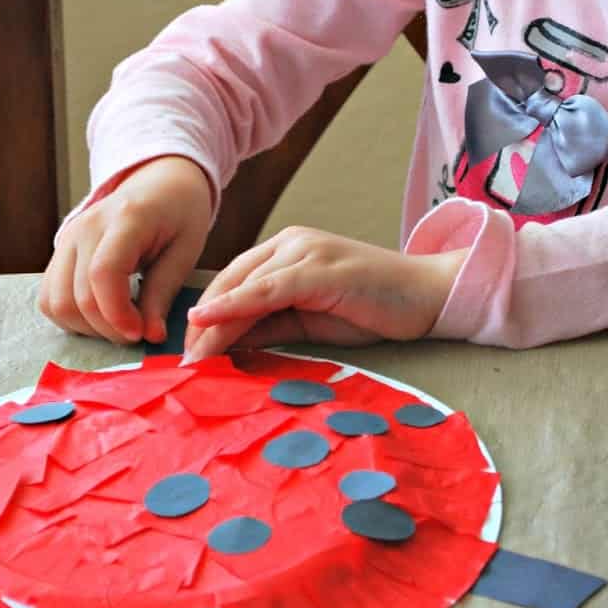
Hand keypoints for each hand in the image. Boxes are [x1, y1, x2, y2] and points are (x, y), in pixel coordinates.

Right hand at [38, 155, 213, 344]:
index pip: (103, 274)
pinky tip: (100, 316)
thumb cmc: (179, 214)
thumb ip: (163, 293)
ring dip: (86, 327)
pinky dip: (71, 317)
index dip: (117, 314)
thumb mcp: (186, 250)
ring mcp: (67, 238)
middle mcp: (86, 226)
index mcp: (125, 219)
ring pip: (55, 302)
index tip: (140, 333)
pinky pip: (48, 298)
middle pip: (76, 296)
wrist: (158, 182)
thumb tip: (150, 336)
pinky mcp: (59, 251)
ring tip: (119, 324)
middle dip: (107, 328)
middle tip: (138, 332)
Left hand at [181, 225, 467, 361]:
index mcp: (286, 250)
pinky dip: (234, 306)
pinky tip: (210, 322)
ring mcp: (304, 250)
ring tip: (190, 360)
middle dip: (201, 326)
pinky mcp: (318, 267)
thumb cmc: (373, 308)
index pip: (232, 282)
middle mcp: (290, 242)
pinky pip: (266, 288)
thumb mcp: (309, 320)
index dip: (206, 318)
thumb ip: (269, 325)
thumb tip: (225, 346)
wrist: (428, 296)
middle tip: (180, 366)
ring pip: (243, 287)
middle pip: (230, 283)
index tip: (186, 354)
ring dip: (211, 325)